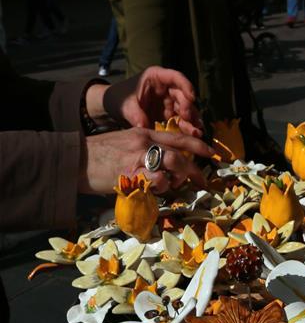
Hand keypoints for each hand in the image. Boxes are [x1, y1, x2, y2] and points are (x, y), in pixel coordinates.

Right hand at [79, 127, 210, 195]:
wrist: (76, 159)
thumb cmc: (99, 153)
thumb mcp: (125, 141)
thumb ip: (145, 148)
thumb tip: (164, 163)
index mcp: (143, 132)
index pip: (176, 137)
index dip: (197, 144)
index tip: (210, 153)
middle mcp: (143, 142)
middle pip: (178, 154)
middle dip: (193, 169)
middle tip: (202, 180)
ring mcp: (136, 158)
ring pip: (170, 164)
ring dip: (178, 178)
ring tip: (174, 185)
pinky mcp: (129, 174)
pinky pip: (155, 180)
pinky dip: (161, 186)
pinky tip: (156, 189)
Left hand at [96, 67, 204, 136]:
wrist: (114, 106)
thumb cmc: (119, 98)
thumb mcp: (125, 104)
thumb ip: (134, 113)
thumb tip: (142, 125)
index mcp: (156, 77)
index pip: (175, 77)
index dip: (185, 85)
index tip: (192, 97)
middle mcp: (166, 87)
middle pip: (182, 95)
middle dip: (188, 107)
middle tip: (189, 119)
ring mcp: (168, 101)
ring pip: (184, 109)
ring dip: (191, 120)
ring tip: (197, 131)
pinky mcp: (168, 114)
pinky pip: (179, 120)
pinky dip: (185, 127)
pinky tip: (192, 136)